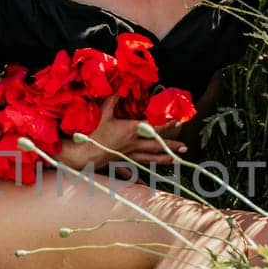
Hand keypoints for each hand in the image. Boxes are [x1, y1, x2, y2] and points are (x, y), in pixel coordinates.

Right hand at [56, 95, 189, 172]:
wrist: (82, 154)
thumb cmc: (93, 133)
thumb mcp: (103, 112)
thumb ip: (113, 99)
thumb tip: (120, 86)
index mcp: (131, 130)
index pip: (153, 127)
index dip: (167, 124)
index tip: (178, 122)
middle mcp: (133, 144)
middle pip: (156, 146)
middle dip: (171, 146)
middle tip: (185, 148)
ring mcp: (127, 155)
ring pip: (148, 158)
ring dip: (162, 159)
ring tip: (174, 161)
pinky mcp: (120, 162)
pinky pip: (130, 171)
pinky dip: (137, 177)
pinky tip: (143, 183)